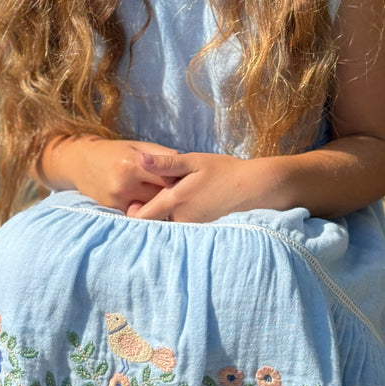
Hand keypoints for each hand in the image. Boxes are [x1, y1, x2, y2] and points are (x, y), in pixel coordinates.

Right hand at [38, 135, 180, 212]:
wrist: (81, 162)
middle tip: (184, 193)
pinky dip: (146, 211)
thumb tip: (185, 160)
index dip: (180, 180)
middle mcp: (124, 184)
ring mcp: (117, 200)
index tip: (189, 180)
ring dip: (161, 206)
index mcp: (132, 165)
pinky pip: (137, 215)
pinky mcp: (112, 210)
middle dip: (173, 195)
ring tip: (169, 201)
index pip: (167, 178)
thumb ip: (161, 153)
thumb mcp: (137, 145)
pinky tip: (151, 206)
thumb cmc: (113, 151)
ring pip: (150, 209)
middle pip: (160, 196)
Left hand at [126, 151, 267, 222]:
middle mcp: (181, 219)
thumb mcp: (193, 161)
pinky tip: (188, 196)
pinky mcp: (199, 226)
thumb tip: (140, 159)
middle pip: (153, 220)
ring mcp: (191, 225)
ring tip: (178, 189)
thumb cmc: (222, 170)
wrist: (250, 186)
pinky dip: (177, 212)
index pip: (142, 218)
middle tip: (160, 188)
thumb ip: (165, 163)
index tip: (137, 198)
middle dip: (150, 207)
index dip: (133, 211)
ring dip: (165, 209)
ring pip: (167, 221)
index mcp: (175, 202)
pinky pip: (180, 222)